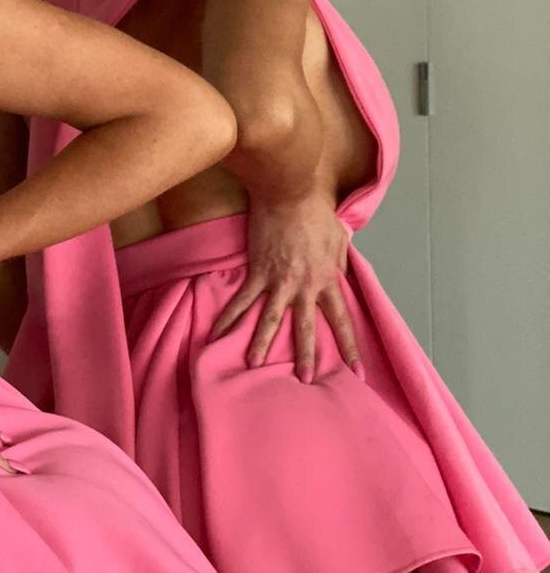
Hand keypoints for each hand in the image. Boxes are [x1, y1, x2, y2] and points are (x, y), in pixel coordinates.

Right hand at [209, 194, 362, 382]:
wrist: (289, 192)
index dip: (349, 346)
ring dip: (261, 344)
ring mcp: (278, 281)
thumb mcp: (339, 239)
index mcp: (328, 279)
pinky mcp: (257, 272)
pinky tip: (217, 334)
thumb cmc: (316, 211)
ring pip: (270, 319)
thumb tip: (338, 274)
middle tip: (307, 380)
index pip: (341, 319)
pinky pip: (241, 300)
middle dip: (307, 355)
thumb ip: (338, 262)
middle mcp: (304, 286)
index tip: (356, 370)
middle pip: (306, 328)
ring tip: (253, 365)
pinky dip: (228, 318)